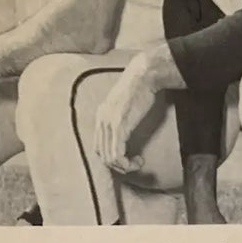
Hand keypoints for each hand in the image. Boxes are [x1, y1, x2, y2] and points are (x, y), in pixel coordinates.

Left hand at [94, 57, 159, 174]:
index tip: (127, 158)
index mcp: (100, 116)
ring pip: (109, 158)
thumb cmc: (139, 89)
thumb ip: (119, 118)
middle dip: (118, 166)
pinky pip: (117, 153)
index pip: (98, 147)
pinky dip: (127, 163)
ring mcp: (108, 123)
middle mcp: (100, 120)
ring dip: (124, 167)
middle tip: (134, 164)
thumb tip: (123, 133)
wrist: (143, 75)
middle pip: (101, 155)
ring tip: (137, 163)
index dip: (111, 158)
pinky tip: (139, 160)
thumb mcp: (124, 105)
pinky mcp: (119, 125)